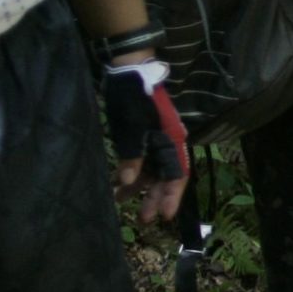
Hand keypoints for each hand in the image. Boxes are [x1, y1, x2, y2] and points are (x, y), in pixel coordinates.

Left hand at [104, 58, 189, 223]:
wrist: (128, 72)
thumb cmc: (133, 100)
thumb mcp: (132, 129)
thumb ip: (132, 156)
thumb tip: (127, 182)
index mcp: (171, 141)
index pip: (177, 175)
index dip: (171, 196)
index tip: (164, 216)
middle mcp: (167, 143)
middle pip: (164, 176)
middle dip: (154, 197)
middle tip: (143, 219)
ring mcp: (155, 139)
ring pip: (150, 169)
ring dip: (137, 186)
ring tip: (120, 201)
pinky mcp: (142, 136)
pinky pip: (139, 160)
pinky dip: (129, 172)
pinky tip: (116, 182)